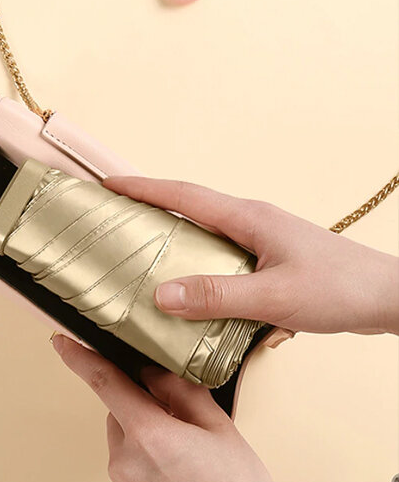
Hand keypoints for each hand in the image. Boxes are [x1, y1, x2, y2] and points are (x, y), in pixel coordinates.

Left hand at [52, 334, 287, 481]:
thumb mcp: (217, 425)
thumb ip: (180, 390)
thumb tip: (153, 371)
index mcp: (148, 434)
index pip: (104, 383)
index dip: (80, 357)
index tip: (62, 342)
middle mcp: (125, 461)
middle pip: (120, 409)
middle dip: (143, 402)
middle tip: (181, 415)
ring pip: (124, 434)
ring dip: (145, 428)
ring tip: (186, 448)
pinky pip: (128, 459)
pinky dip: (144, 452)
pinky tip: (177, 464)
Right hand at [103, 177, 398, 335]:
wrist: (387, 295)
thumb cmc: (339, 289)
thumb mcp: (274, 296)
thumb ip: (218, 296)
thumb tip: (162, 294)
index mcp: (247, 218)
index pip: (184, 195)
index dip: (144, 188)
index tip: (110, 185)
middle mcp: (250, 221)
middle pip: (190, 207)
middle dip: (151, 206)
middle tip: (118, 216)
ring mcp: (259, 238)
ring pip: (205, 231)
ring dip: (174, 234)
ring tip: (143, 249)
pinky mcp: (267, 258)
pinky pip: (221, 252)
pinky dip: (197, 259)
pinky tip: (190, 281)